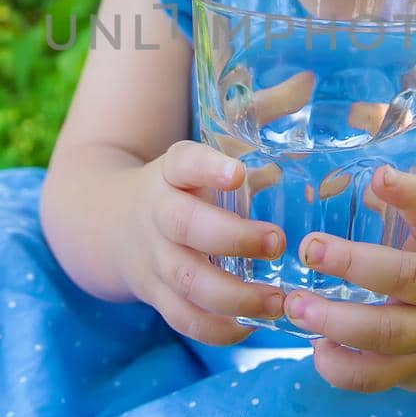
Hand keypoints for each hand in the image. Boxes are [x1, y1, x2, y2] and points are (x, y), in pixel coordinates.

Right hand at [117, 140, 287, 345]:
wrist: (111, 225)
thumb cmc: (183, 186)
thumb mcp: (203, 155)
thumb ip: (253, 123)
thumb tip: (304, 87)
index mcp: (170, 172)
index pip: (183, 162)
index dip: (208, 168)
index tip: (238, 173)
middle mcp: (157, 214)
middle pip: (185, 226)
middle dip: (234, 238)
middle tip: (277, 242)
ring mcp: (154, 259)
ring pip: (187, 281)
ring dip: (234, 295)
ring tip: (276, 300)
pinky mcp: (156, 295)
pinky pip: (183, 319)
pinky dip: (218, 329)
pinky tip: (252, 325)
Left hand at [284, 165, 415, 396]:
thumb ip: (394, 218)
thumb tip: (328, 182)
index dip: (410, 195)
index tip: (380, 175)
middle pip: (405, 277)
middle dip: (354, 264)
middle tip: (309, 249)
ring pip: (386, 332)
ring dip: (336, 321)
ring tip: (295, 306)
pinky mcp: (412, 371)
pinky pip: (374, 376)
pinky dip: (340, 368)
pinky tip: (316, 349)